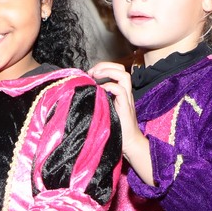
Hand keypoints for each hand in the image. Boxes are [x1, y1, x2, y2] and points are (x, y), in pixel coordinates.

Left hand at [90, 62, 153, 181]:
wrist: (129, 145)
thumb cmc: (114, 130)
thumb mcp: (104, 111)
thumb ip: (98, 101)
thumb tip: (82, 93)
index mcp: (121, 93)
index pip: (116, 71)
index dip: (103, 67)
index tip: (89, 73)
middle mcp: (125, 93)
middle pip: (121, 69)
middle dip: (106, 66)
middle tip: (92, 72)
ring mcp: (127, 100)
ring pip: (124, 75)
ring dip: (108, 72)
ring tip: (96, 76)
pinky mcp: (126, 108)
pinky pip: (120, 90)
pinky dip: (109, 87)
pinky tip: (99, 91)